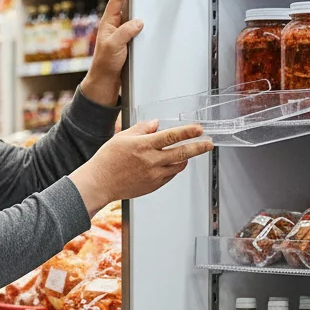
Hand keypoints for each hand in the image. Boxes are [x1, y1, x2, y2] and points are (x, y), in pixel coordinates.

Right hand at [69, 120, 212, 214]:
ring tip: (190, 152)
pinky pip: (170, 176)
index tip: (199, 129)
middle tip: (208, 144)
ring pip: (178, 166)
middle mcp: (151, 161)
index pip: (171, 136)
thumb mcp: (123, 137)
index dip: (188, 132)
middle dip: (198, 147)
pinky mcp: (153, 185)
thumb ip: (142, 129)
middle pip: (182, 153)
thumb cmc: (108, 159)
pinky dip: (174, 168)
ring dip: (186, 158)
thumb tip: (156, 124)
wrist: (100, 182)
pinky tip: (172, 163)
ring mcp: (153, 175)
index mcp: (143, 145)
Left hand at [80, 0, 141, 106]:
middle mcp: (114, 26)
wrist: (106, 81)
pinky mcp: (128, 42)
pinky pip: (138, 30)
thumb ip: (125, 32)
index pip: (116, 1)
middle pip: (126, 6)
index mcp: (108, 24)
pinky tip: (150, 22)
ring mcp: (121, 34)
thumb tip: (138, 22)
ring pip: (133, 18)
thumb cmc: (105, 64)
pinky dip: (144, 25)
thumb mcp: (114, 45)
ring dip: (140, 9)